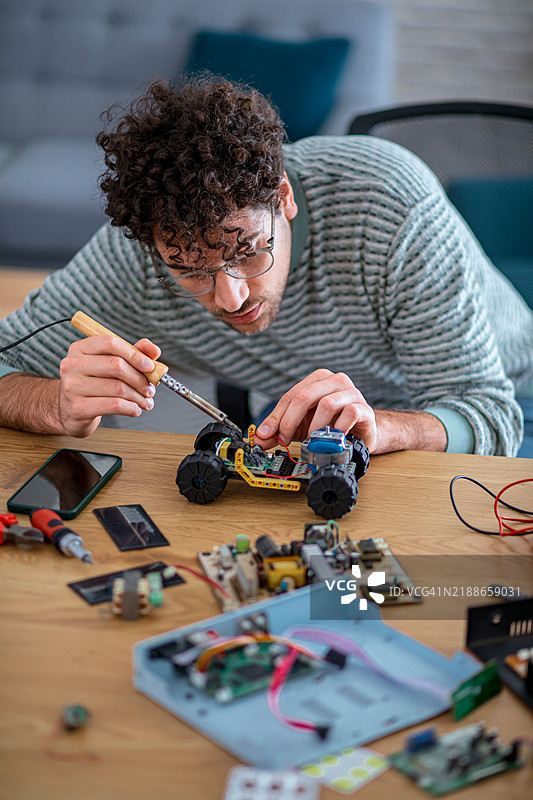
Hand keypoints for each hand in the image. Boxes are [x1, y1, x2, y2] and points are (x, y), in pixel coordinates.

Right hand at [58, 335, 160, 435]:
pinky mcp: (78, 408)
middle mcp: (72, 365)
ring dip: (139, 396)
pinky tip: (135, 409)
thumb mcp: (110, 363)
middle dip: (140, 379)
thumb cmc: (94, 383)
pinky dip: (131, 408)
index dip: (135, 354)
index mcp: (80, 348)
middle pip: (117, 365)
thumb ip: (133, 353)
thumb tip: (154, 351)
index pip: (111, 343)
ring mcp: (72, 387)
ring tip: (146, 401)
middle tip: (150, 389)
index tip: (150, 367)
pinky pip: (114, 405)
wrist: (70, 411)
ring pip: (118, 388)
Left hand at [254, 369, 377, 451]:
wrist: (363, 432)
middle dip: (291, 421)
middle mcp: (335, 381)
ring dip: (315, 427)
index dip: (277, 417)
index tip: (267, 435)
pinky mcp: (364, 407)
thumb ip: (281, 430)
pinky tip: (333, 438)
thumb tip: (260, 439)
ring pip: (327, 404)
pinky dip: (337, 429)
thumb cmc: (332, 424)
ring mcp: (352, 392)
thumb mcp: (301, 426)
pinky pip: (349, 414)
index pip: (291, 395)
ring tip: (312, 440)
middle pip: (305, 396)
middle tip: (286, 440)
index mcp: (318, 380)